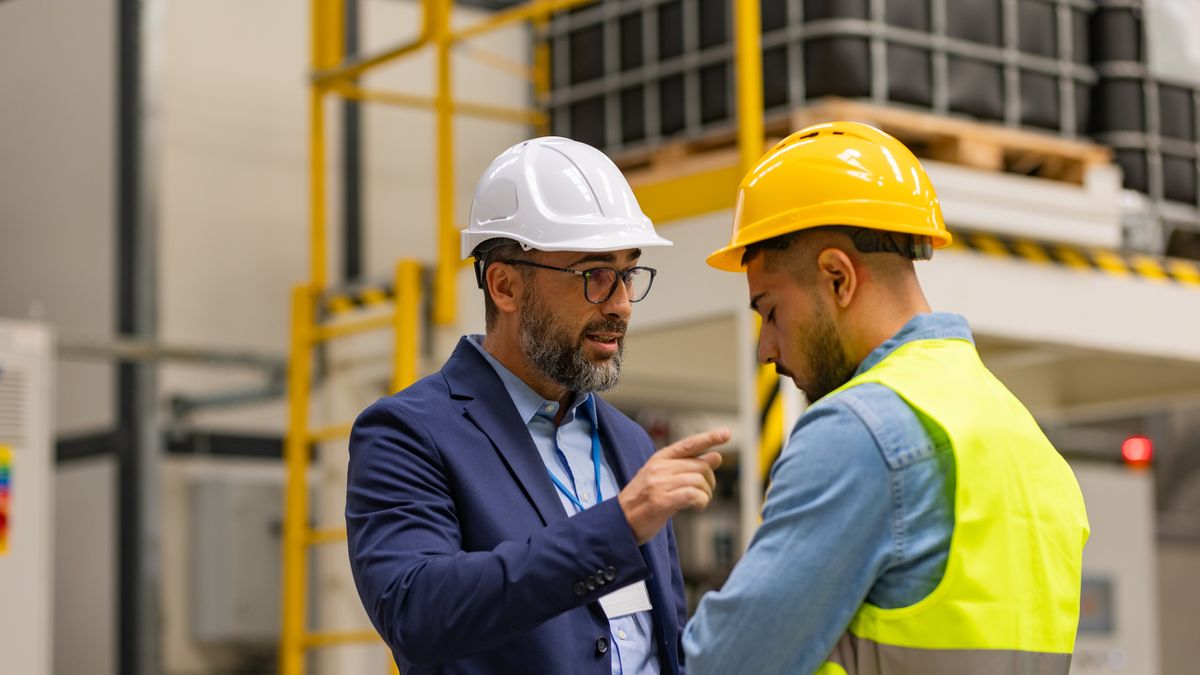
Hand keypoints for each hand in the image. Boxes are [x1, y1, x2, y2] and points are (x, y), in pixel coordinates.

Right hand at [618, 428, 729, 544]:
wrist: (619, 522)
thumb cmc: (643, 501)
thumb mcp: (662, 477)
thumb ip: (687, 467)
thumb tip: (716, 456)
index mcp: (659, 459)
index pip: (688, 444)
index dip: (709, 438)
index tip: (726, 433)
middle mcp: (659, 468)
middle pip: (699, 466)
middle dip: (710, 481)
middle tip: (706, 492)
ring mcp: (659, 484)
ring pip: (698, 481)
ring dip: (706, 494)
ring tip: (699, 502)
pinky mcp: (661, 501)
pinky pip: (692, 495)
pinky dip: (701, 501)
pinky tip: (697, 507)